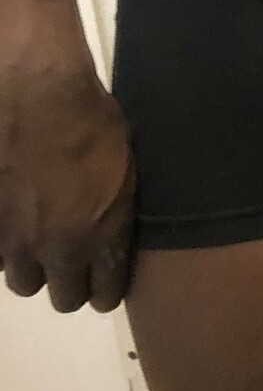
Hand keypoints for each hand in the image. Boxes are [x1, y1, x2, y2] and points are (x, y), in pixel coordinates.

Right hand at [0, 30, 135, 313]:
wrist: (35, 92)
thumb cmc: (90, 119)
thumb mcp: (123, 169)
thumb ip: (114, 213)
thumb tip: (109, 231)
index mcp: (102, 237)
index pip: (105, 295)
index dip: (105, 289)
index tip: (102, 281)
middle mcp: (59, 249)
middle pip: (64, 298)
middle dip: (70, 281)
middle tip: (69, 259)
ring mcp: (16, 240)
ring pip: (23, 281)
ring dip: (33, 264)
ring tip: (36, 239)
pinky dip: (4, 244)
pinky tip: (11, 221)